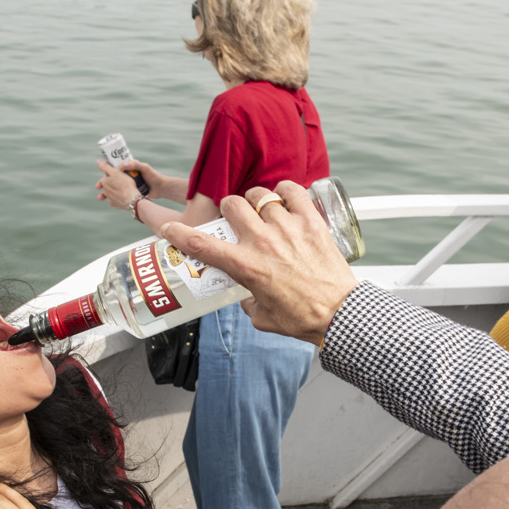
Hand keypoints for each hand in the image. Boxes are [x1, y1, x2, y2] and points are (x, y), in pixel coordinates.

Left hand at [94, 159, 141, 211]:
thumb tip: (98, 161)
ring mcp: (110, 199)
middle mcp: (105, 191)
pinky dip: (116, 198)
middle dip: (107, 185)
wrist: (131, 199)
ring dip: (110, 193)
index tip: (111, 174)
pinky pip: (114, 201)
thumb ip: (105, 167)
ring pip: (109, 194)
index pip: (103, 178)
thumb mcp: (115, 172)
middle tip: (113, 183)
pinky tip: (120, 197)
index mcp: (104, 182)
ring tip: (115, 191)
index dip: (107, 176)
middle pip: (105, 187)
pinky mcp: (115, 204)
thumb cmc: (125, 184)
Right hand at [160, 180, 356, 343]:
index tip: (169, 230)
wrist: (339, 314)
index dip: (178, 234)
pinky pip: (292, 190)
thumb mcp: (261, 317)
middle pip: (230, 205)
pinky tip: (285, 200)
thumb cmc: (302, 318)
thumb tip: (247, 295)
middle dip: (228, 211)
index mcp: (245, 266)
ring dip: (256, 202)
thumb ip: (247, 301)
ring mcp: (287, 227)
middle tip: (236, 221)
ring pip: (259, 195)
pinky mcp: (311, 221)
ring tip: (263, 212)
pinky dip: (285, 191)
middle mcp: (262, 241)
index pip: (200, 244)